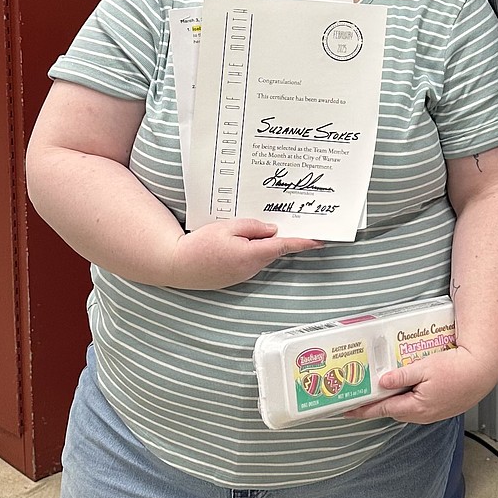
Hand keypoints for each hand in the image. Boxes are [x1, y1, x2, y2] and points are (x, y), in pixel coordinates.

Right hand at [167, 217, 321, 289]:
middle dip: (279, 236)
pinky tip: (237, 241)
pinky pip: (249, 260)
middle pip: (272, 249)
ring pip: (260, 254)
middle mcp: (252, 268)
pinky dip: (249, 250)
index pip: (285, 246)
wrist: (176, 265)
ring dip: (260, 243)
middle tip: (287, 220)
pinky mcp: (234, 277)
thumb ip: (253, 227)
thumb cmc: (200, 245)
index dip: (304, 242)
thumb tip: (272, 230)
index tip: (321, 239)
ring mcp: (243, 275)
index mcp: (253, 254)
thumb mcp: (227, 227)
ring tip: (248, 229)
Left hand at [346, 344, 497, 424]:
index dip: (364, 410)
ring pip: (407, 409)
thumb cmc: (458, 369)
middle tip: (363, 396)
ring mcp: (435, 413)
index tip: (348, 411)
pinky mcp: (443, 408)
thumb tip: (383, 382)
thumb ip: (401, 376)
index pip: (383, 410)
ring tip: (384, 390)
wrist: (483, 371)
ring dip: (395, 401)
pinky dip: (409, 399)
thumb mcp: (424, 367)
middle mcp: (424, 415)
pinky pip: (420, 406)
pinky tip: (409, 388)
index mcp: (416, 407)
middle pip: (394, 411)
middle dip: (378, 405)